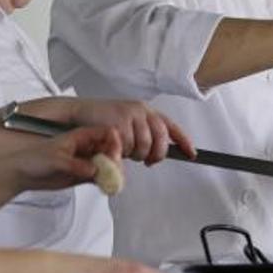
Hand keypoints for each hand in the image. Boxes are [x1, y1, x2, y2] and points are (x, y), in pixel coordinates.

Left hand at [3, 126, 121, 191]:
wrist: (23, 174)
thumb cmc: (33, 159)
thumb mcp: (56, 160)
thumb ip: (75, 165)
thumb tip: (93, 169)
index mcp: (79, 135)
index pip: (105, 133)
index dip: (113, 141)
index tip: (114, 154)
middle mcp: (85, 147)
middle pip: (109, 149)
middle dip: (115, 159)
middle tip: (115, 171)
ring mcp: (85, 161)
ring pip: (106, 164)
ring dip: (112, 172)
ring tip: (113, 181)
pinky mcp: (83, 175)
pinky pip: (100, 177)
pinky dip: (105, 182)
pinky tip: (107, 186)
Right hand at [70, 99, 196, 164]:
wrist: (80, 111)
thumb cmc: (103, 120)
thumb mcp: (128, 123)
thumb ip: (143, 134)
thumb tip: (155, 156)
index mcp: (147, 110)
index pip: (170, 126)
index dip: (184, 141)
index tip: (192, 154)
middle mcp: (141, 111)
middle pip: (160, 139)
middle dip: (156, 155)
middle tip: (148, 161)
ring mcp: (130, 115)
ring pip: (144, 146)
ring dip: (136, 155)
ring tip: (126, 151)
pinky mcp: (118, 122)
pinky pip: (128, 146)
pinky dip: (123, 153)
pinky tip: (116, 149)